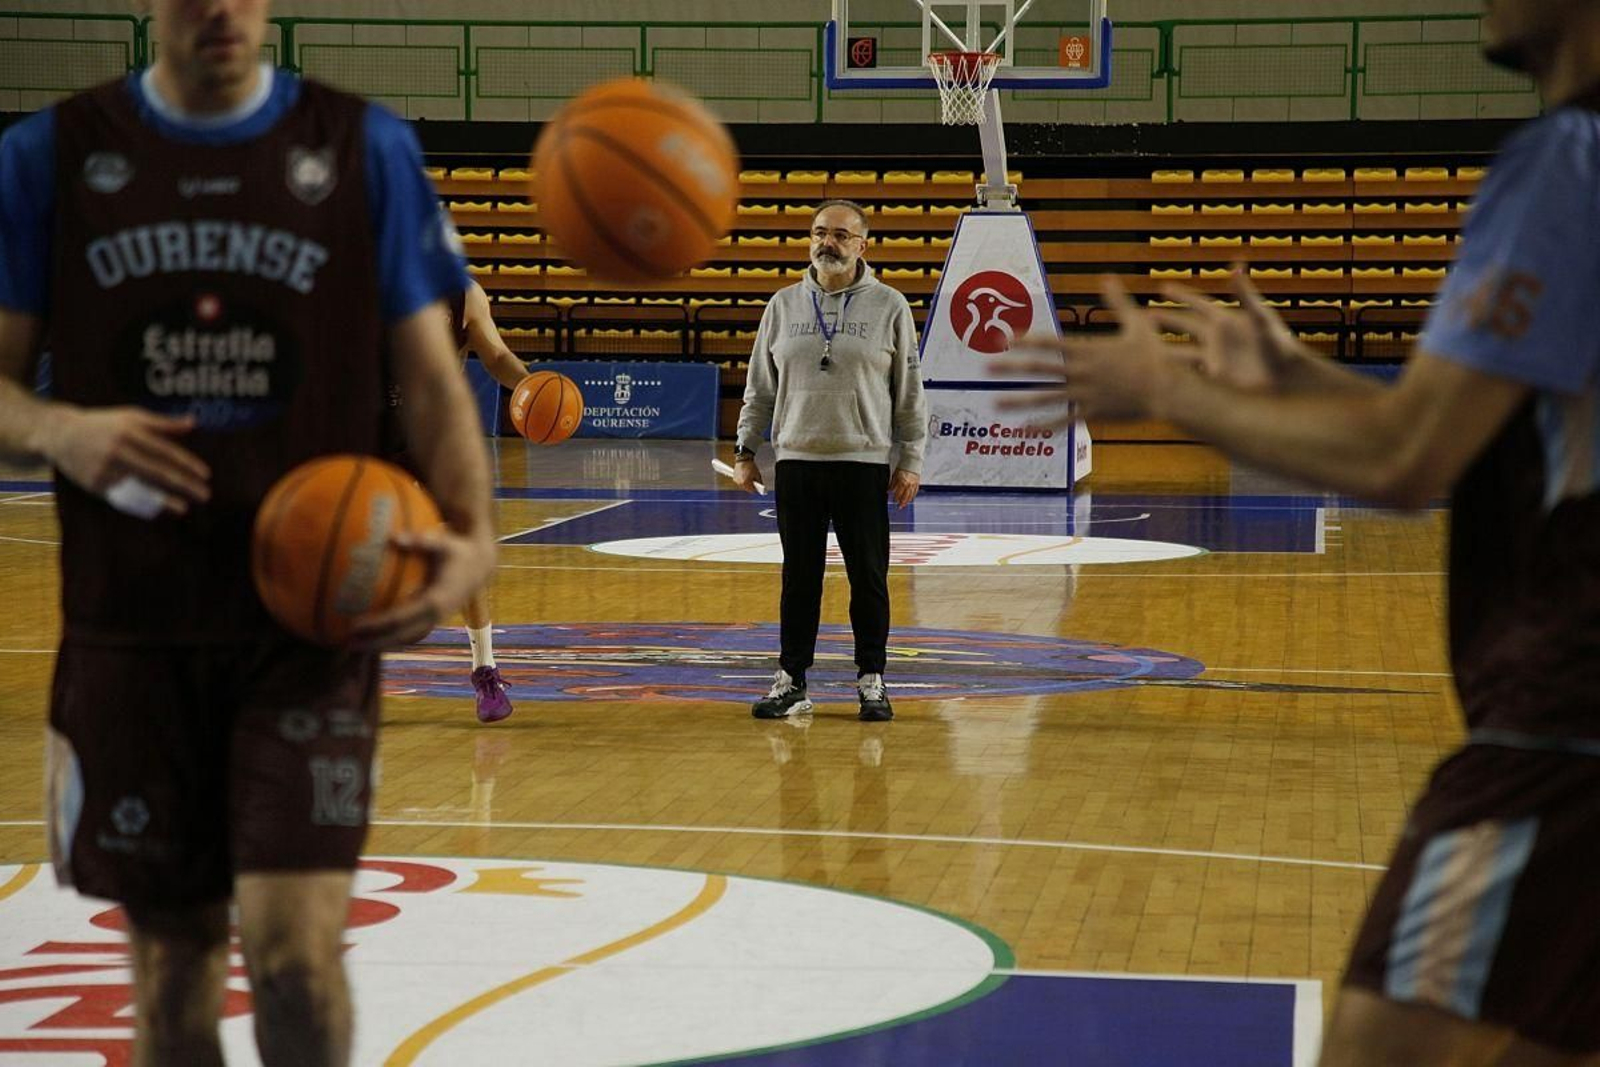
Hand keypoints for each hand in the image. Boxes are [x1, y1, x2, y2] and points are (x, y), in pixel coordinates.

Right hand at [44, 406, 209, 514]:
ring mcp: (105, 470)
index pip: (164, 450)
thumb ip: (162, 423)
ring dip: (163, 500)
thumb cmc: (103, 424)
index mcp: (130, 432)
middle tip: (204, 495)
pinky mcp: (94, 484)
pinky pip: (122, 497)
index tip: (206, 475)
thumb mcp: (131, 416)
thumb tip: (193, 423)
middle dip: (183, 484)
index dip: (187, 463)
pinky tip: (157, 509)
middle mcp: (118, 451)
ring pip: (140, 488)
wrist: (60, 433)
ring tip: (184, 509)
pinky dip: (141, 505)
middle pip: (156, 471)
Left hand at [347, 526, 495, 649]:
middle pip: (400, 636)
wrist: (480, 567)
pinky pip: (408, 633)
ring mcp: (435, 620)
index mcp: (437, 599)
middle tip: (346, 643)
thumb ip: (422, 540)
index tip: (354, 625)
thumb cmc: (458, 551)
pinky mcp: (433, 620)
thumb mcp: (445, 542)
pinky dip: (389, 637)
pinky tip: (370, 636)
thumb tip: (394, 536)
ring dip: (380, 645)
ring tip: (351, 646)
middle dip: (374, 642)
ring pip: (404, 639)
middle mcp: (436, 615)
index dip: (377, 624)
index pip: (401, 617)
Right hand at [732, 458, 763, 494]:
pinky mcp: (735, 478)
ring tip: (749, 480)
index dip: (755, 489)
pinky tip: (745, 478)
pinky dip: (742, 482)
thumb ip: (759, 481)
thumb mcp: (757, 474)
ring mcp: (737, 481)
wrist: (743, 460)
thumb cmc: (750, 466)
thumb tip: (760, 485)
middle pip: (747, 489)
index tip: (758, 489)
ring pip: (743, 486)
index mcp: (746, 483)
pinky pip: (739, 483)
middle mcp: (741, 483)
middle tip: (754, 485)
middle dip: (751, 487)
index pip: (752, 490)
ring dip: (746, 485)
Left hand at [889, 469, 919, 508]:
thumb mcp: (895, 474)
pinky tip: (911, 499)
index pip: (898, 493)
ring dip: (907, 501)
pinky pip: (915, 492)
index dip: (896, 497)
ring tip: (904, 505)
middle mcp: (908, 484)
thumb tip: (889, 490)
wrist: (912, 461)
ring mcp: (914, 484)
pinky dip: (913, 496)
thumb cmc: (903, 466)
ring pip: (910, 495)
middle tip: (899, 507)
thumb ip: (893, 483)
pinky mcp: (917, 483)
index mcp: (902, 482)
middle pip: (905, 496)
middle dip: (902, 502)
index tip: (894, 501)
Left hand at [993, 277, 1179, 426]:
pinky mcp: (1092, 413)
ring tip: (995, 402)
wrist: (1168, 388)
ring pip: (1044, 397)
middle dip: (1010, 368)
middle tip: (986, 367)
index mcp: (1088, 350)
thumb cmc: (1155, 355)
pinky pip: (1062, 421)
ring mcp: (1084, 394)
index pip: (1049, 343)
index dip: (1025, 340)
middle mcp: (1081, 372)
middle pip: (1038, 369)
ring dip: (1017, 399)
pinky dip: (1042, 425)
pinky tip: (1024, 429)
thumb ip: (1118, 302)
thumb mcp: (1137, 323)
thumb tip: (1108, 277)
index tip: (1005, 339)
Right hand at [1149, 268, 1309, 390]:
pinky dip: (1174, 372)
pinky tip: (1157, 373)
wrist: (1286, 380)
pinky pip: (1189, 373)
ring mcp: (1214, 358)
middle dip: (1165, 319)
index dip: (1181, 295)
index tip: (1162, 288)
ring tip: (1142, 346)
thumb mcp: (1262, 318)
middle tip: (1142, 315)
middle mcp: (1217, 338)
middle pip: (1184, 325)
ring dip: (1162, 348)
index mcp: (1227, 321)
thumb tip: (1235, 267)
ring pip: (1181, 350)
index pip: (1198, 304)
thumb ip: (1245, 294)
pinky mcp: (1214, 378)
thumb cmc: (1280, 348)